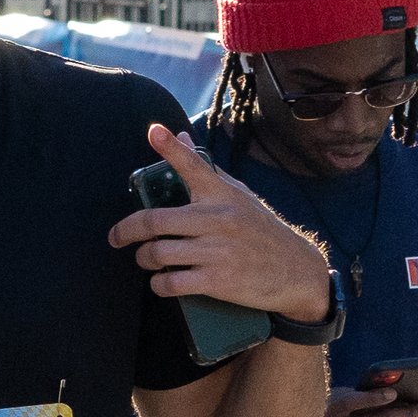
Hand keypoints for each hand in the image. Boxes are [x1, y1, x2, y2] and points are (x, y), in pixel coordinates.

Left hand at [108, 125, 331, 322]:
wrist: (299, 272)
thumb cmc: (263, 231)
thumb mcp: (240, 196)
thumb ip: (205, 171)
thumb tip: (178, 135)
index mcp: (223, 195)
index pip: (195, 165)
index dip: (171, 148)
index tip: (154, 132)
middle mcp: (218, 220)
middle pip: (155, 220)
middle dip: (126, 231)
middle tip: (117, 237)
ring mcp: (218, 251)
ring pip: (157, 253)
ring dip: (144, 259)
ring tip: (147, 259)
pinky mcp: (218, 280)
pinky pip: (171, 282)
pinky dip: (159, 284)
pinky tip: (162, 281)